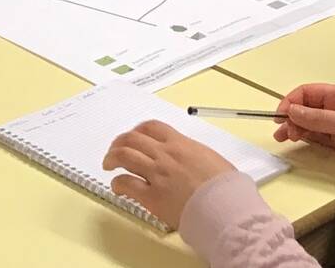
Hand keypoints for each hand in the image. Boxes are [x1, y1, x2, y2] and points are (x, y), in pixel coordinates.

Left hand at [103, 121, 235, 229]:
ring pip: (124, 156)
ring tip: (108, 164)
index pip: (152, 127)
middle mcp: (165, 155)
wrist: (225, 207)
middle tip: (114, 150)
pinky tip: (118, 187)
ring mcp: (157, 174)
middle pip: (132, 138)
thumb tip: (192, 160)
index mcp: (181, 144)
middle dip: (119, 142)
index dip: (138, 130)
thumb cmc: (225, 187)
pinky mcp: (153, 197)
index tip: (134, 135)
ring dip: (112, 158)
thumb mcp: (211, 159)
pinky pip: (127, 184)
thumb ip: (195, 155)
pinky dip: (118, 184)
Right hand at [272, 84, 334, 171]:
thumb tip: (291, 110)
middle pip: (306, 107)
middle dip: (291, 116)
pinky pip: (316, 135)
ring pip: (308, 122)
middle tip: (282, 131)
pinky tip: (296, 139)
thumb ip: (317, 118)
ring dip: (295, 127)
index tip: (280, 115)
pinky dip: (304, 136)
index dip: (291, 101)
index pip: (308, 92)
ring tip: (284, 138)